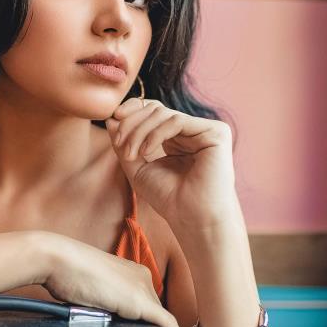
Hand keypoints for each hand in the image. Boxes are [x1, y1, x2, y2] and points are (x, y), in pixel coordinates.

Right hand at [40, 232, 181, 326]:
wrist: (58, 260)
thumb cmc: (64, 272)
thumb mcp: (87, 290)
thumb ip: (101, 303)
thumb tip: (102, 322)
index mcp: (130, 271)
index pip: (145, 302)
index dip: (148, 322)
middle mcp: (140, 277)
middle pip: (154, 312)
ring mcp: (141, 287)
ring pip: (161, 319)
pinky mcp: (139, 300)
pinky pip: (166, 323)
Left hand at [106, 96, 237, 231]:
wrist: (191, 217)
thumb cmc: (168, 198)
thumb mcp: (136, 167)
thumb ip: (124, 143)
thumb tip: (111, 118)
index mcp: (178, 138)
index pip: (153, 111)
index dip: (132, 111)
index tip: (112, 119)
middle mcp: (193, 132)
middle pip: (156, 109)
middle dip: (132, 124)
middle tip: (120, 145)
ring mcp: (206, 130)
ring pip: (163, 114)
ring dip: (139, 131)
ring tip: (131, 155)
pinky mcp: (216, 132)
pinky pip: (176, 120)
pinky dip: (155, 134)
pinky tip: (146, 152)